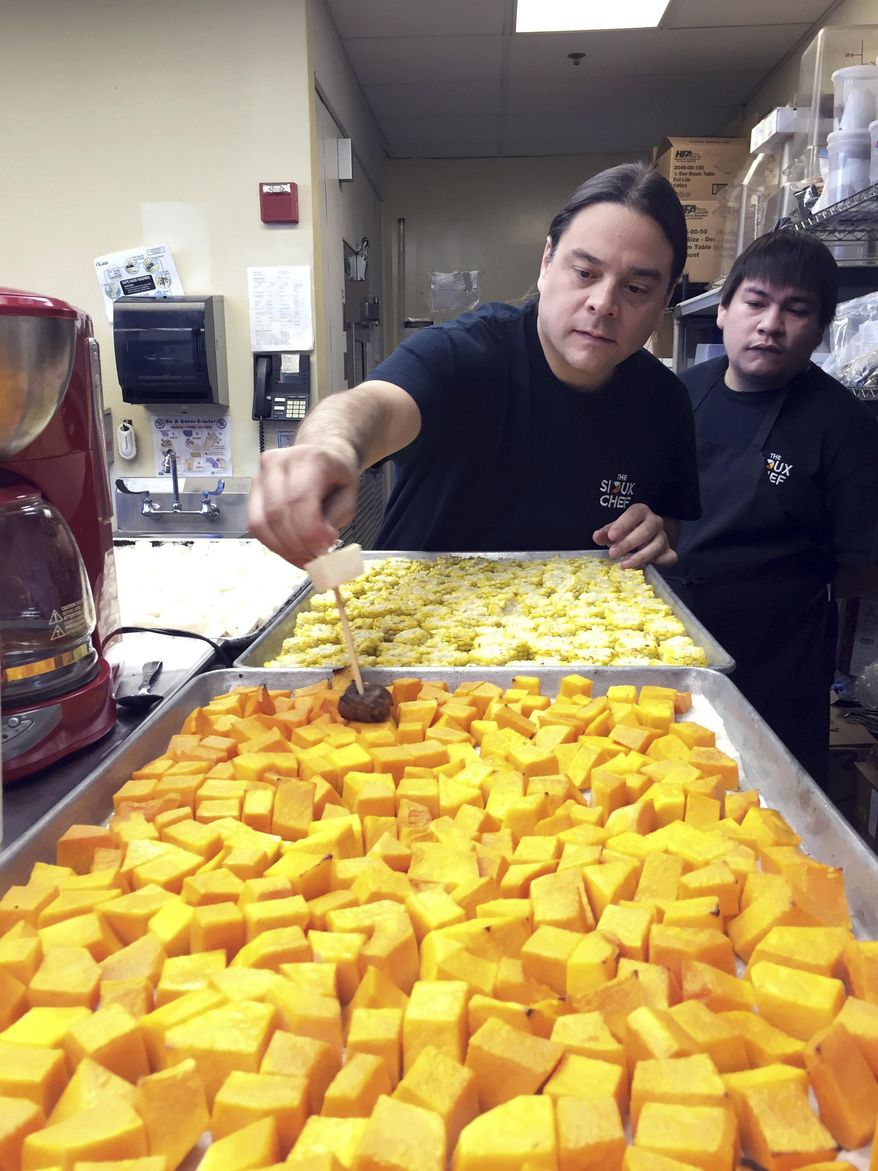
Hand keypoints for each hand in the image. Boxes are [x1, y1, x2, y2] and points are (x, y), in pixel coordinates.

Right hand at [247, 443, 359, 566]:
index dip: (309, 531)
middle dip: (296, 545)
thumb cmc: (336, 477)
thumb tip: (317, 544)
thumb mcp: (348, 497)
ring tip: (305, 556)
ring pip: (261, 523)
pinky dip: (273, 544)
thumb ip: (334, 520)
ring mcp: (260, 475)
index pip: (298, 499)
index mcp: (308, 459)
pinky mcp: (251, 491)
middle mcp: (278, 462)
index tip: (324, 548)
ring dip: (283, 548)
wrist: (322, 455)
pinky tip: (292, 550)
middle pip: (277, 514)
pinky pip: (255, 525)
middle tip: (316, 557)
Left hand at [592, 503, 677, 569]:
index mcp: (641, 512)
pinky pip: (670, 556)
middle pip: (646, 530)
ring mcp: (663, 537)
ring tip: (624, 565)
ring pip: (657, 545)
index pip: (633, 514)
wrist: (644, 536)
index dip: (622, 525)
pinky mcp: (668, 551)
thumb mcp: (615, 530)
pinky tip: (649, 566)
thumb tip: (597, 536)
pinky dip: (661, 562)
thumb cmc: (627, 531)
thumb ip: (605, 533)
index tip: (611, 536)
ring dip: (640, 556)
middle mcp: (655, 522)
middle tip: (613, 554)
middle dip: (628, 543)